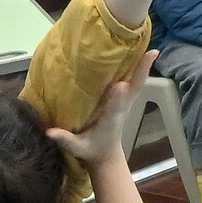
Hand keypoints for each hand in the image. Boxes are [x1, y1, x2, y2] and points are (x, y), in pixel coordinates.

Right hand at [46, 50, 156, 166]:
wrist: (106, 154)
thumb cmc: (91, 149)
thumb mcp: (77, 148)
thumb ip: (65, 140)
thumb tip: (50, 132)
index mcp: (110, 120)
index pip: (115, 108)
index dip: (117, 97)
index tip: (119, 85)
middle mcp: (121, 108)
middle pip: (135, 88)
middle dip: (142, 72)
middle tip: (152, 53)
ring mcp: (125, 103)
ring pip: (137, 83)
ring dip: (143, 67)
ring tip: (150, 48)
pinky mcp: (124, 99)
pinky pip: (134, 82)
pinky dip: (138, 69)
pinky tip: (139, 54)